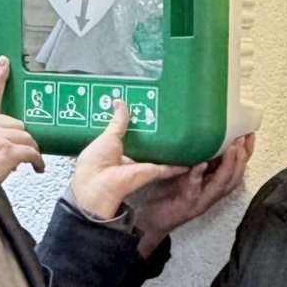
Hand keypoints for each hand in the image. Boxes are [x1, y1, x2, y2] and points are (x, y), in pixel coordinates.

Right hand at [0, 56, 44, 180]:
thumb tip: (5, 148)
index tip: (4, 62)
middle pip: (19, 125)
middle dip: (21, 138)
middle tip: (19, 152)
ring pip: (27, 138)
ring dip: (30, 150)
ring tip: (30, 162)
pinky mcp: (9, 150)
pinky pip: (31, 152)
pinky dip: (37, 161)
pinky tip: (37, 167)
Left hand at [70, 106, 186, 219]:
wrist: (99, 184)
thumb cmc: (96, 160)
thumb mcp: (107, 136)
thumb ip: (118, 122)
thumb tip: (119, 102)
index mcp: (116, 149)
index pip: (131, 135)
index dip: (138, 125)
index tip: (146, 111)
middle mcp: (130, 158)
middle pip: (147, 144)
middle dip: (156, 133)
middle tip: (167, 116)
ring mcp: (142, 165)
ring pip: (159, 155)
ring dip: (170, 148)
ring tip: (183, 132)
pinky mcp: (152, 172)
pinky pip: (168, 167)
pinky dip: (179, 165)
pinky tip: (190, 157)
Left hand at [133, 134, 254, 254]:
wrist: (153, 220)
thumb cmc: (168, 194)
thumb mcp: (186, 172)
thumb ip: (198, 159)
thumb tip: (206, 135)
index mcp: (214, 184)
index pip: (237, 168)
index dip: (246, 152)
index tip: (250, 134)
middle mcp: (212, 193)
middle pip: (236, 176)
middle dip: (242, 157)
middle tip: (242, 139)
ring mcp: (202, 200)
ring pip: (223, 184)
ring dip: (229, 166)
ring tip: (232, 148)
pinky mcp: (188, 205)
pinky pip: (195, 189)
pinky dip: (199, 175)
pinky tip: (202, 164)